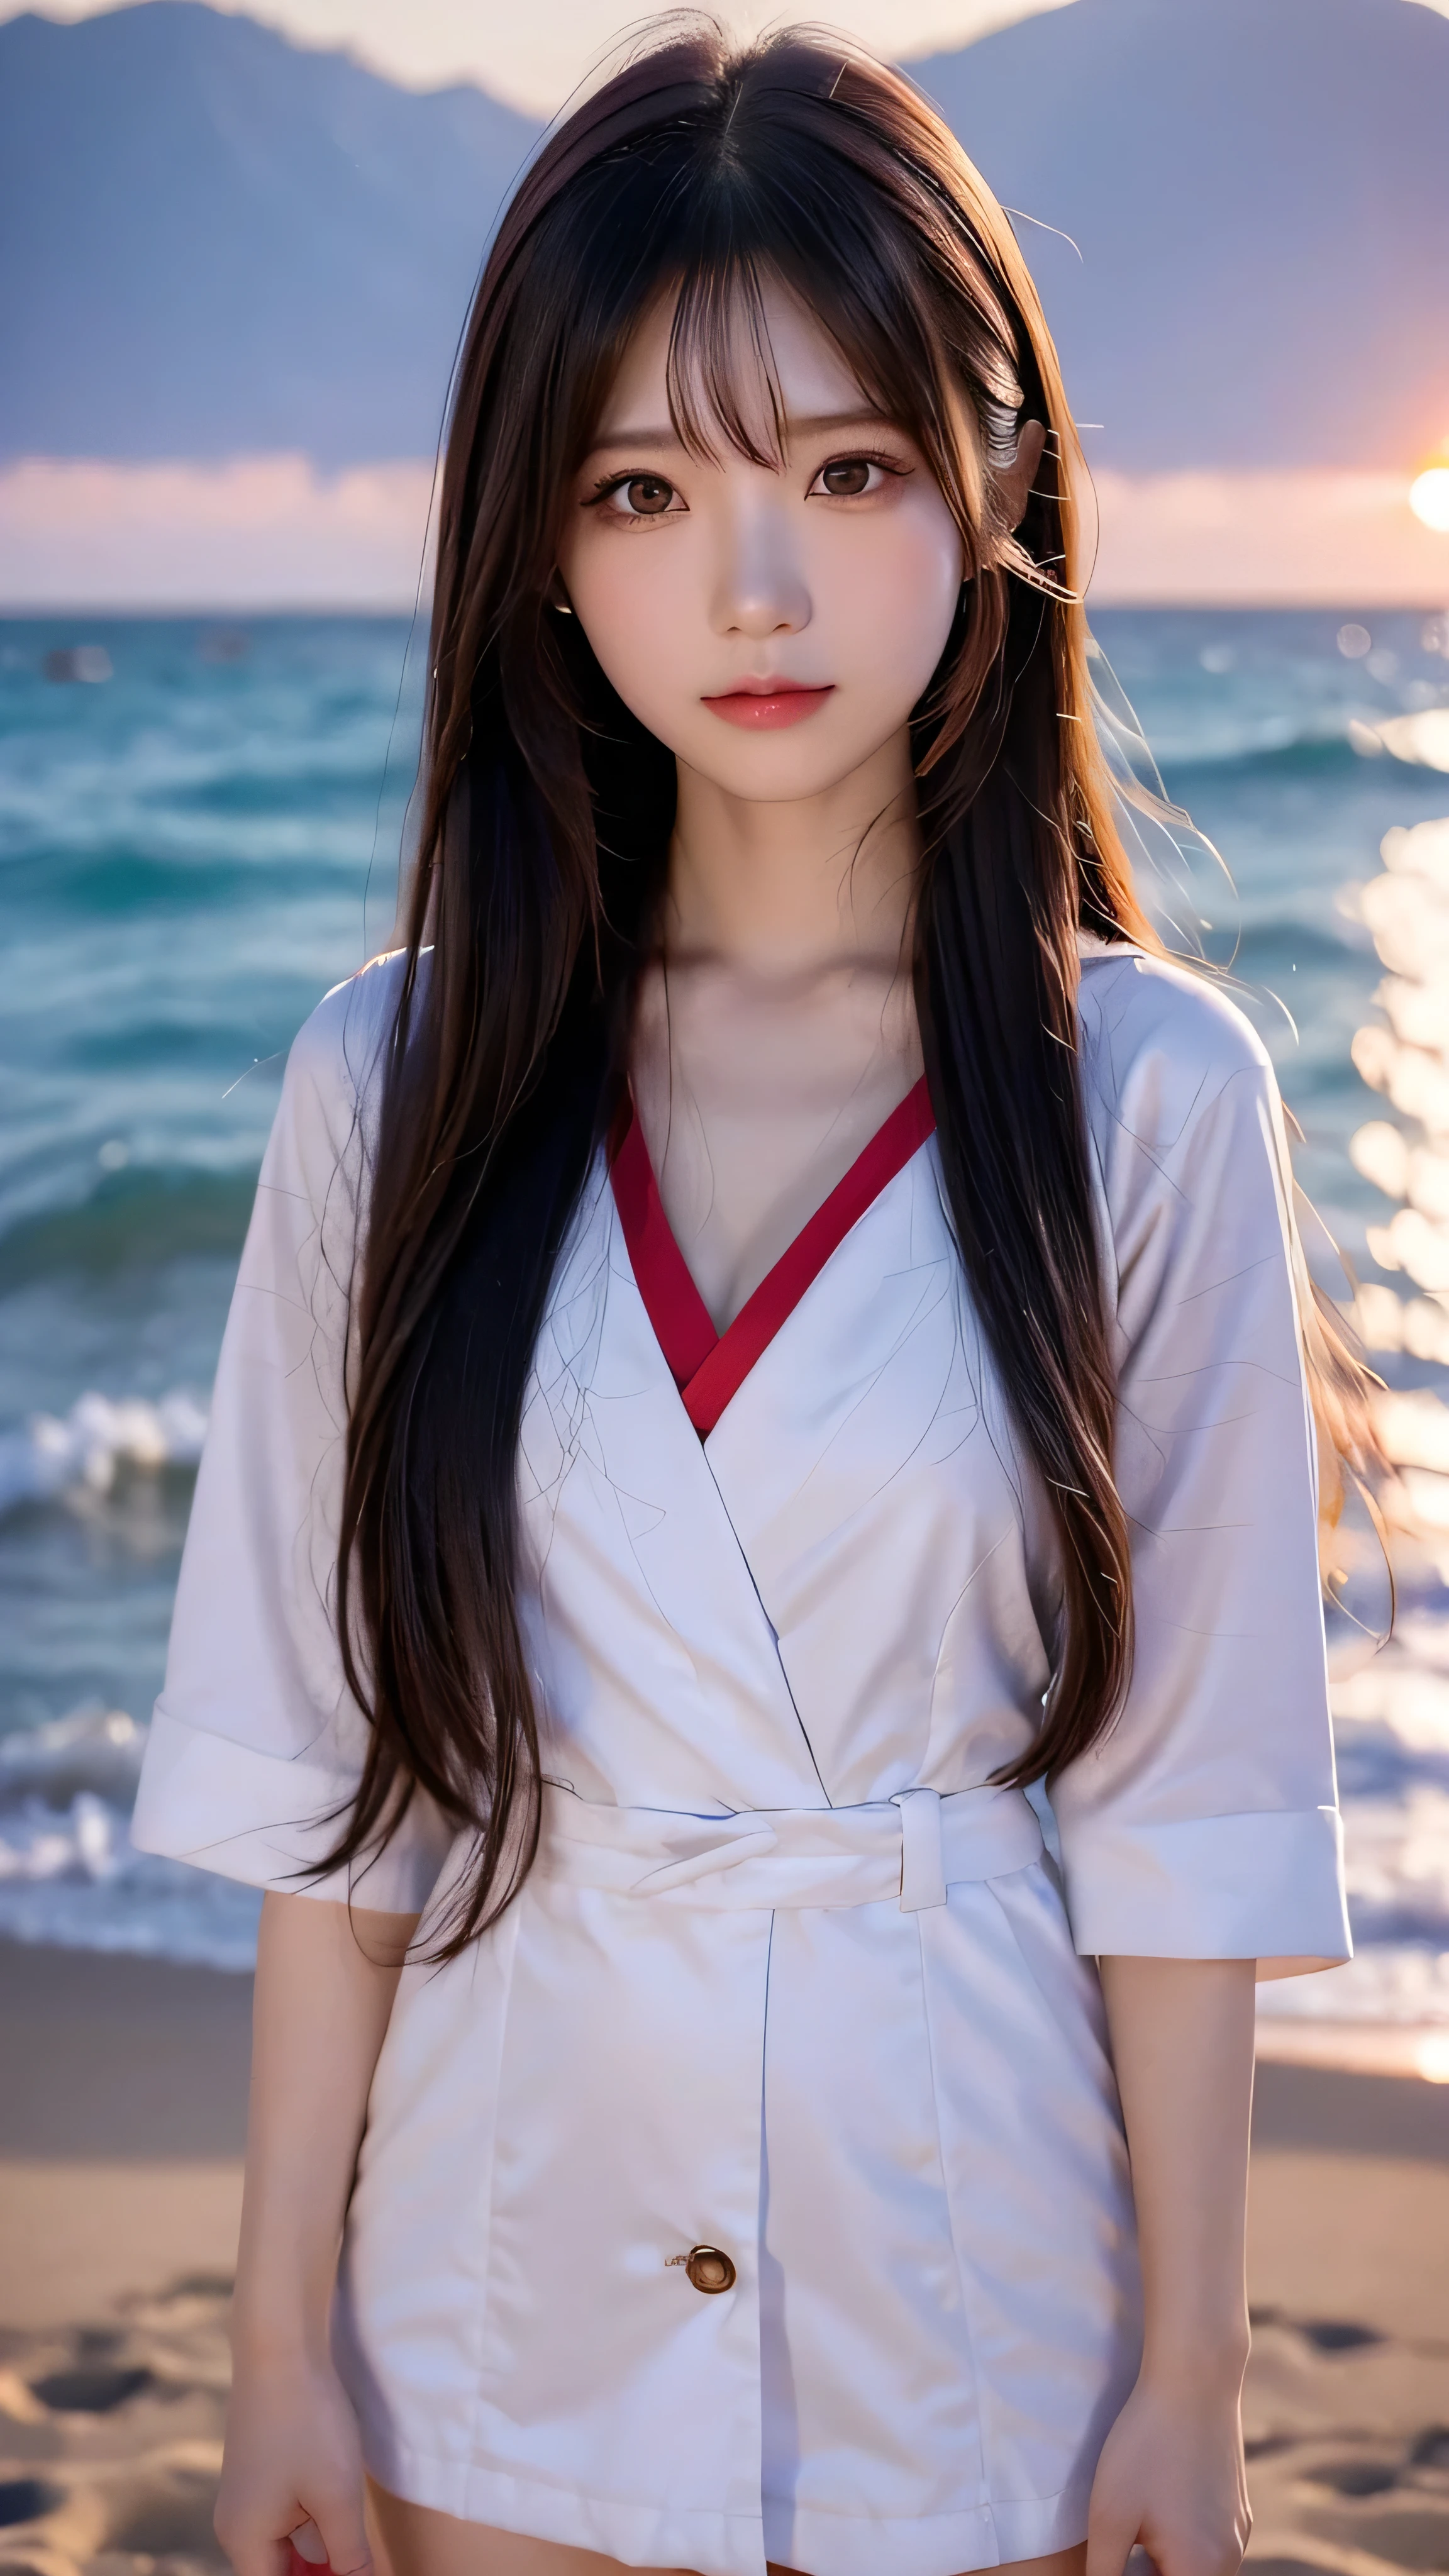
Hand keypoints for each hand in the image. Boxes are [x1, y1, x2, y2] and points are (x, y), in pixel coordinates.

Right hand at [214, 2345, 372, 2575]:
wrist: (278, 2345)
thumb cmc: (307, 2422)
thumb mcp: (337, 2496)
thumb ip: (348, 2555)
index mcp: (246, 2542)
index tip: (351, 2569)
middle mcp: (238, 2525)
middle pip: (284, 2570)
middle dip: (323, 2564)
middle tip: (360, 2551)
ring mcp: (248, 2496)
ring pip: (293, 2539)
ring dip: (325, 2537)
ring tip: (347, 2507)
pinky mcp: (263, 2471)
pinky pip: (292, 2511)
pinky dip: (319, 2512)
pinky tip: (339, 2491)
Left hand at [1085, 2369, 1250, 2575]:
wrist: (1195, 2379)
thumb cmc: (1146, 2445)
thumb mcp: (1109, 2517)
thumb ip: (1104, 2573)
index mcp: (1201, 2570)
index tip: (1113, 2556)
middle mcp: (1229, 2558)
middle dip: (1145, 2573)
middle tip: (1118, 2544)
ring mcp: (1237, 2532)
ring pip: (1194, 2567)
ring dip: (1161, 2560)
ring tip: (1132, 2523)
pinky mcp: (1237, 2508)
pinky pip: (1207, 2541)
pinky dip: (1180, 2538)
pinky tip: (1156, 2501)